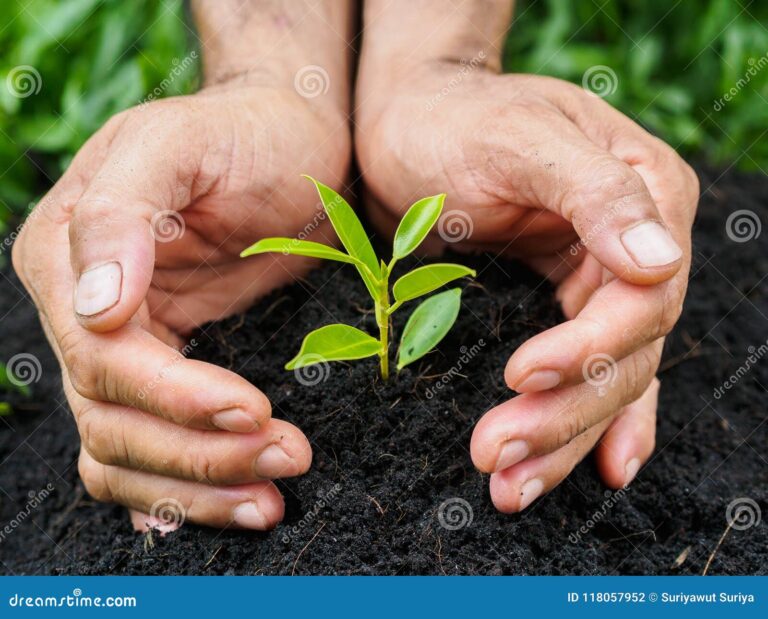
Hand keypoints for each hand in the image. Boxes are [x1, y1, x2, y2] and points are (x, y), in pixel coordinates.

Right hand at [13, 80, 350, 528]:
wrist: (288, 142)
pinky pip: (150, 447)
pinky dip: (177, 491)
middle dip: (201, 454)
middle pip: (116, 421)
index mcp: (67, 259)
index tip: (253, 410)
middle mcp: (83, 313)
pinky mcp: (170, 365)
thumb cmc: (241, 134)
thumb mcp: (178, 145)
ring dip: (196, 488)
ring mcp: (126, 347)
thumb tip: (96, 306)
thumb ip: (122, 213)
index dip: (175, 399)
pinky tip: (214, 511)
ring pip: (128, 451)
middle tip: (287, 459)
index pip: (103, 360)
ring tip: (271, 499)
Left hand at [356, 10, 697, 511]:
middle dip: (563, 414)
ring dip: (564, 439)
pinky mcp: (558, 303)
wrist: (407, 122)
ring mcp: (598, 278)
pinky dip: (589, 424)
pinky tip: (593, 468)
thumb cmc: (455, 118)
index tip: (522, 377)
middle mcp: (632, 245)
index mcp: (644, 192)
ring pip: (605, 378)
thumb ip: (592, 192)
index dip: (588, 348)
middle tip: (497, 459)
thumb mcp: (518, 138)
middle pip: (624, 353)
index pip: (641, 297)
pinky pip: (590, 372)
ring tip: (510, 487)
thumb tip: (659, 260)